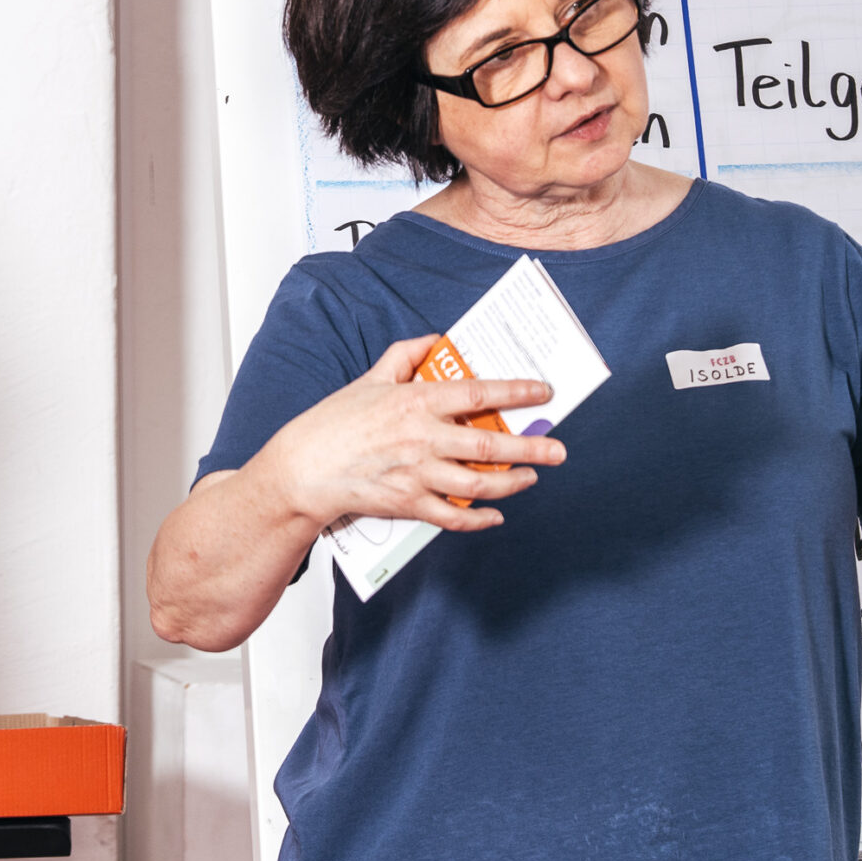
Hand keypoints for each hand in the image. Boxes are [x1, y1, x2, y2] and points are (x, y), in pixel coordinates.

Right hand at [245, 334, 562, 535]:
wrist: (303, 469)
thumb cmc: (334, 423)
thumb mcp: (369, 379)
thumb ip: (405, 355)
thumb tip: (437, 341)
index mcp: (415, 401)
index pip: (477, 393)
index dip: (515, 392)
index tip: (543, 392)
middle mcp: (422, 438)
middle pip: (489, 443)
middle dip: (531, 447)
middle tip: (559, 450)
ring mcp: (416, 474)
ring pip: (478, 483)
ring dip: (512, 482)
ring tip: (531, 477)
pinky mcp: (408, 503)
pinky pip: (453, 516)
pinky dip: (479, 519)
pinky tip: (496, 515)